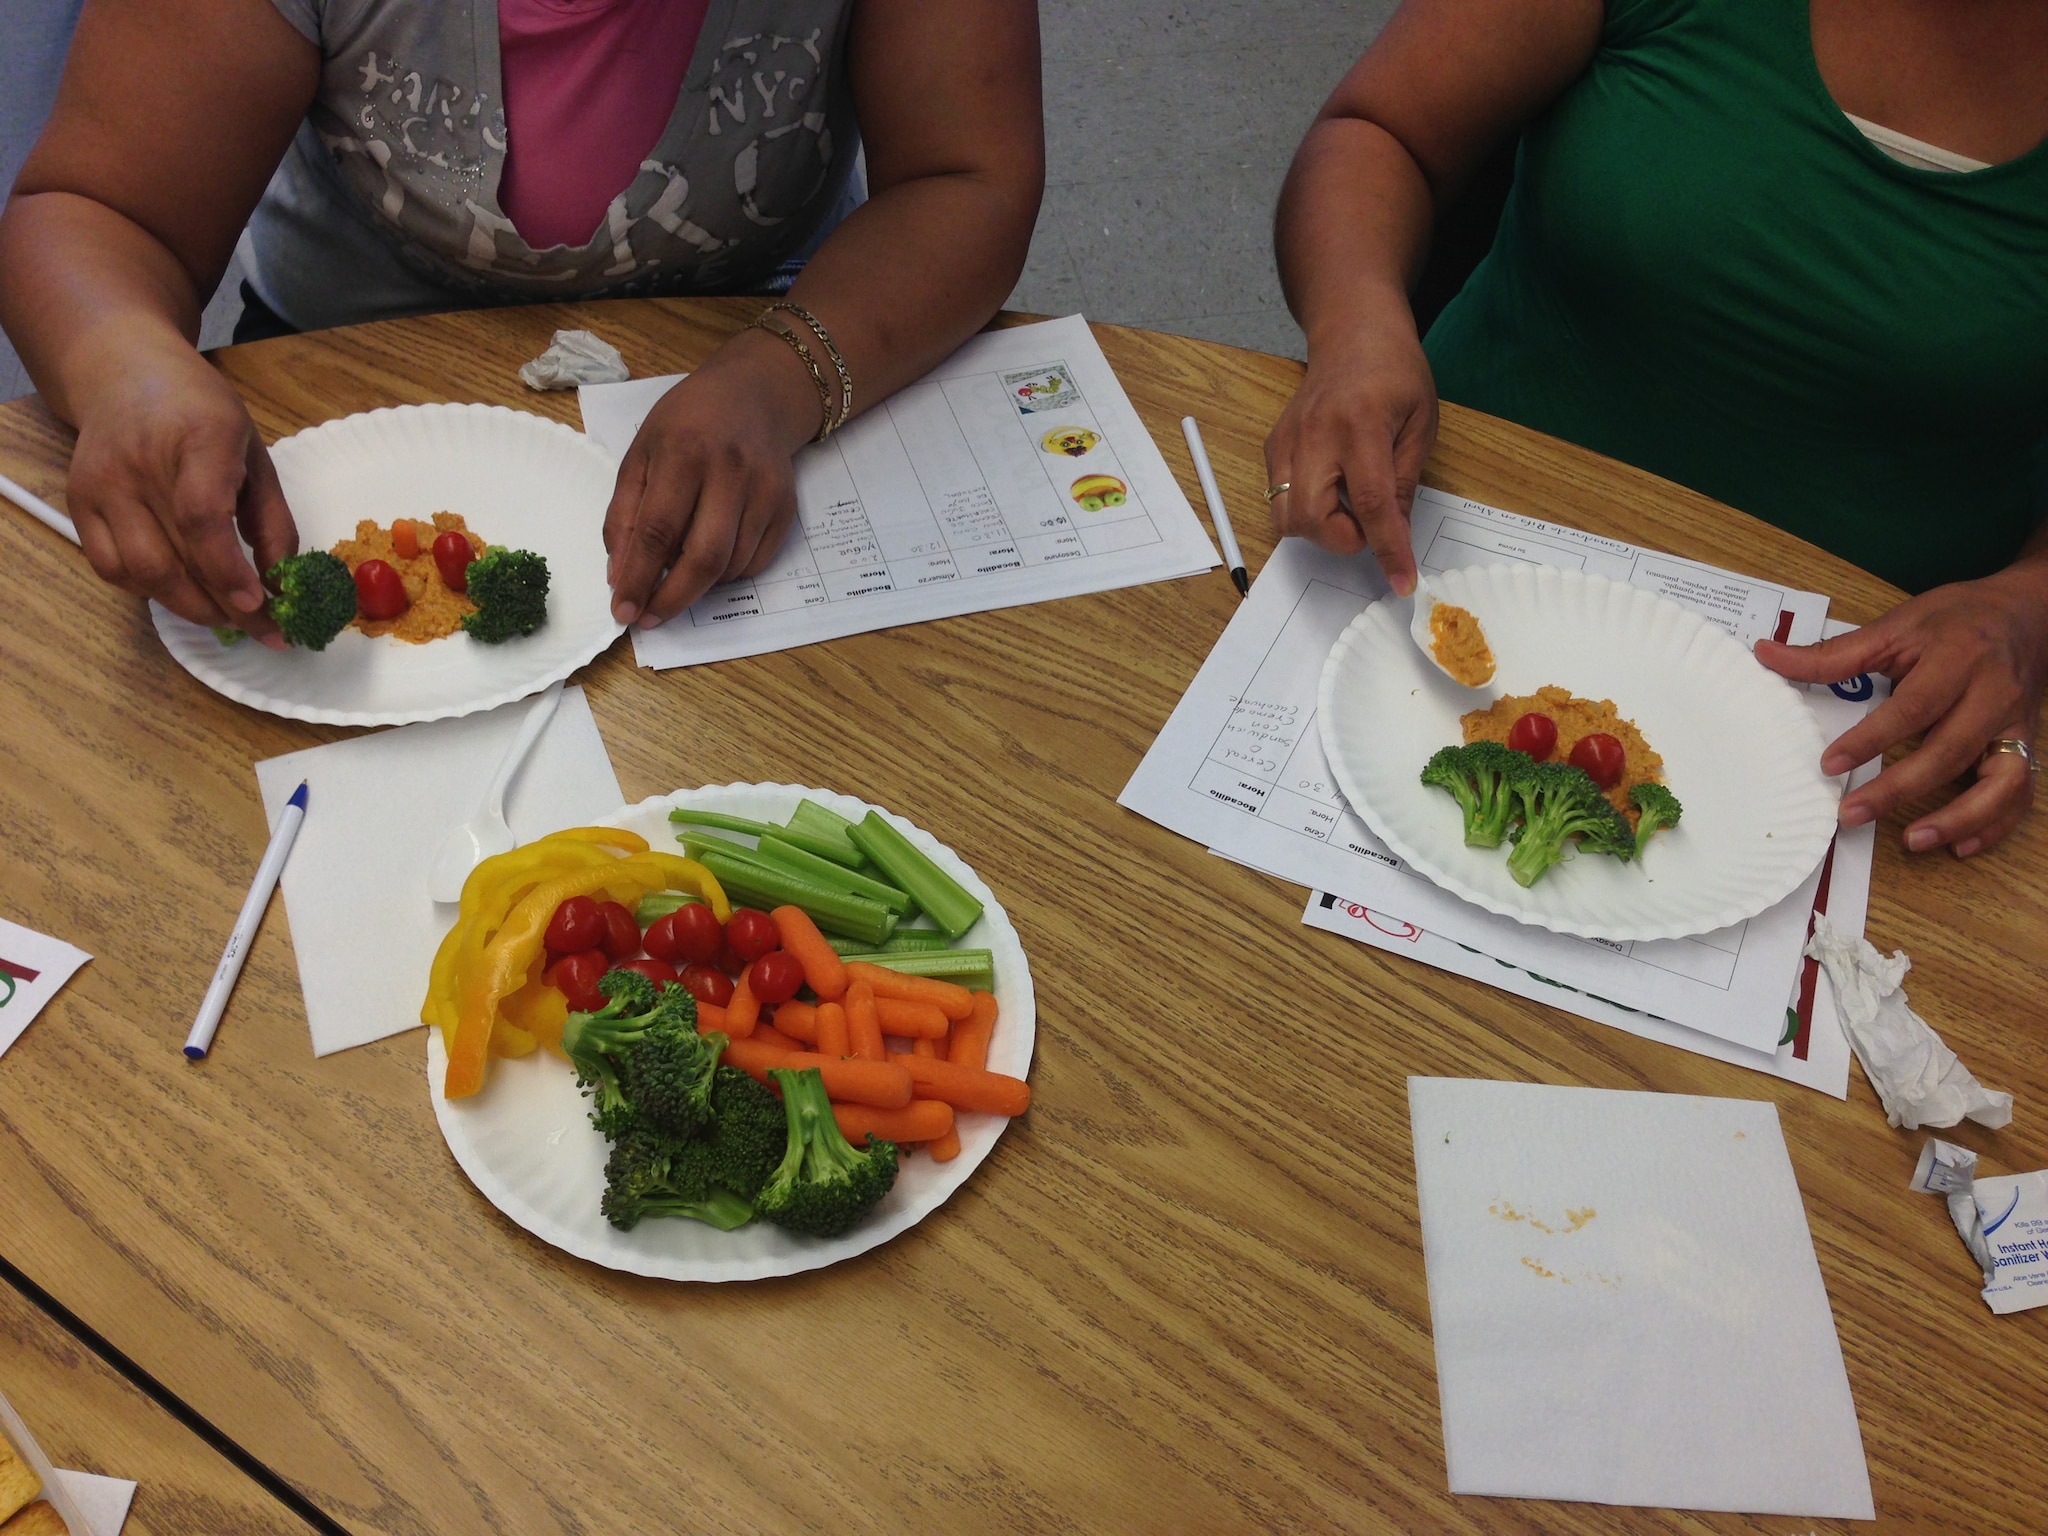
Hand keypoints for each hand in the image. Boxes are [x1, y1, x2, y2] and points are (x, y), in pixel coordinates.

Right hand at [67, 338, 294, 644]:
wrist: (125, 375)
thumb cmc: (202, 415)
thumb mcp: (255, 455)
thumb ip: (273, 521)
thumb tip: (281, 584)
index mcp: (196, 439)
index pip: (201, 516)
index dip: (228, 570)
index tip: (258, 605)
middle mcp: (138, 463)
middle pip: (173, 557)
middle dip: (222, 607)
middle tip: (263, 630)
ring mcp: (100, 485)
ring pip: (141, 573)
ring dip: (189, 608)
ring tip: (228, 616)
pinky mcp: (78, 504)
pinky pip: (112, 568)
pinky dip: (151, 592)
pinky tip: (183, 591)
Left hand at [603, 327, 822, 626]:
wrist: (755, 395)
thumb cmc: (687, 424)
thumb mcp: (641, 453)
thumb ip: (624, 514)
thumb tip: (620, 577)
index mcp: (682, 454)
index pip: (657, 531)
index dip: (638, 578)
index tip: (623, 611)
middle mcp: (729, 472)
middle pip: (703, 558)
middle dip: (673, 598)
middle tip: (651, 617)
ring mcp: (764, 491)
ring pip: (731, 566)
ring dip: (699, 584)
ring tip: (679, 569)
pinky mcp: (786, 507)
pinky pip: (755, 563)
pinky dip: (728, 573)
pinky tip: (712, 553)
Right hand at [1262, 295, 1437, 594]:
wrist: (1352, 330)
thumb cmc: (1395, 371)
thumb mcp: (1420, 423)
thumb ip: (1404, 481)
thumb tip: (1395, 535)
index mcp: (1361, 425)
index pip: (1371, 503)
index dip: (1387, 549)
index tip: (1401, 581)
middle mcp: (1316, 434)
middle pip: (1311, 518)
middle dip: (1341, 539)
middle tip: (1367, 522)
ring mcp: (1288, 440)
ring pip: (1285, 517)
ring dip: (1320, 527)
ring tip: (1347, 503)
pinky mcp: (1274, 445)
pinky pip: (1279, 498)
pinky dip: (1305, 507)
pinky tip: (1330, 485)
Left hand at [1755, 562, 2047, 856]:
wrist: (2031, 612)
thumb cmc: (1958, 618)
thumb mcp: (1898, 623)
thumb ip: (1835, 651)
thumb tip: (1766, 655)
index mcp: (1957, 658)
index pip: (1913, 707)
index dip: (1870, 740)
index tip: (1829, 765)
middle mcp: (1993, 694)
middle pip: (1949, 750)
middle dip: (1899, 788)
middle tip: (1850, 814)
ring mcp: (2015, 724)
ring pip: (1999, 781)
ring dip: (1958, 817)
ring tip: (1911, 840)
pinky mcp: (2028, 745)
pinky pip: (2020, 792)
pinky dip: (1994, 823)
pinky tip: (1959, 845)